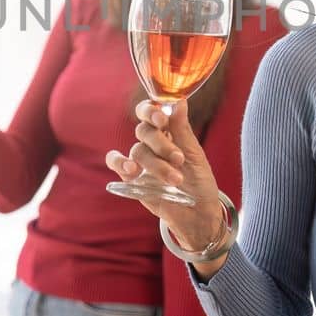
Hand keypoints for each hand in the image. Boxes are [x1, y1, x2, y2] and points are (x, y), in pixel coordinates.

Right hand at [105, 100, 224, 249]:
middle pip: (143, 130)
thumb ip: (183, 130)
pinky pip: (116, 162)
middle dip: (161, 144)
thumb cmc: (199, 182)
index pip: (151, 112)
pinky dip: (120, 162)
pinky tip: (132, 170)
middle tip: (178, 159)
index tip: (162, 119)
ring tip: (175, 180)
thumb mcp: (195, 156)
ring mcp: (141, 161)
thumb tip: (179, 101)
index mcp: (168, 132)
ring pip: (138, 151)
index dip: (151, 111)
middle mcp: (152, 144)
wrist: (197, 214)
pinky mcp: (131, 178)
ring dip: (157, 165)